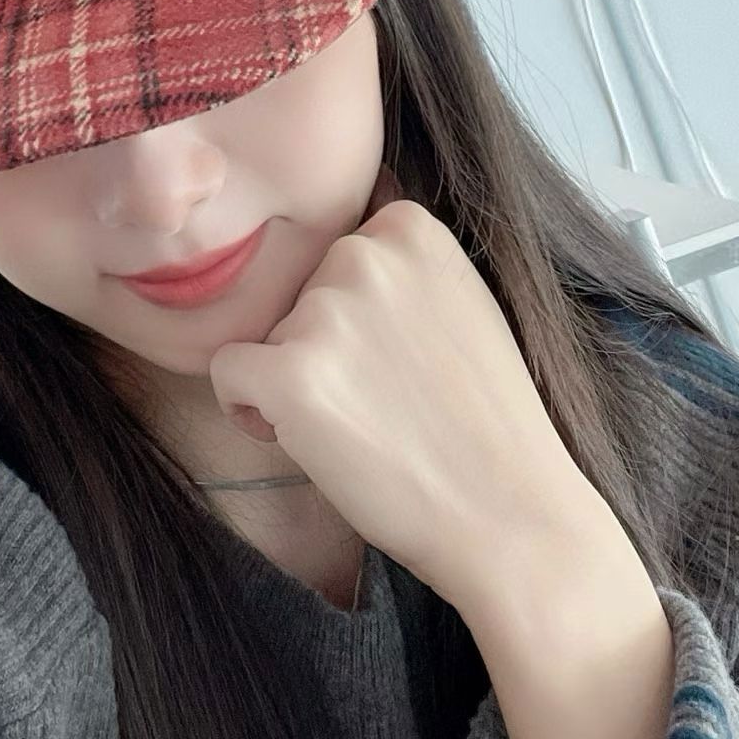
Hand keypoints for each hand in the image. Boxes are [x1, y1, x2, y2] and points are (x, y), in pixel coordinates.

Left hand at [206, 166, 602, 616]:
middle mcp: (364, 253)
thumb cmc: (487, 422)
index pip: (338, 257)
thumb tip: (340, 258)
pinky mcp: (290, 373)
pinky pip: (230, 373)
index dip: (354, 314)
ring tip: (363, 425)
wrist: (509, 512)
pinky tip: (304, 439)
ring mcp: (326, 311)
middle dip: (322, 343)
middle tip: (380, 399)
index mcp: (409, 226)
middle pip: (299, 292)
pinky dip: (249, 409)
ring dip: (296, 380)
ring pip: (269, 336)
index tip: (394, 358)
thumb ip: (403, 272)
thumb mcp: (462, 304)